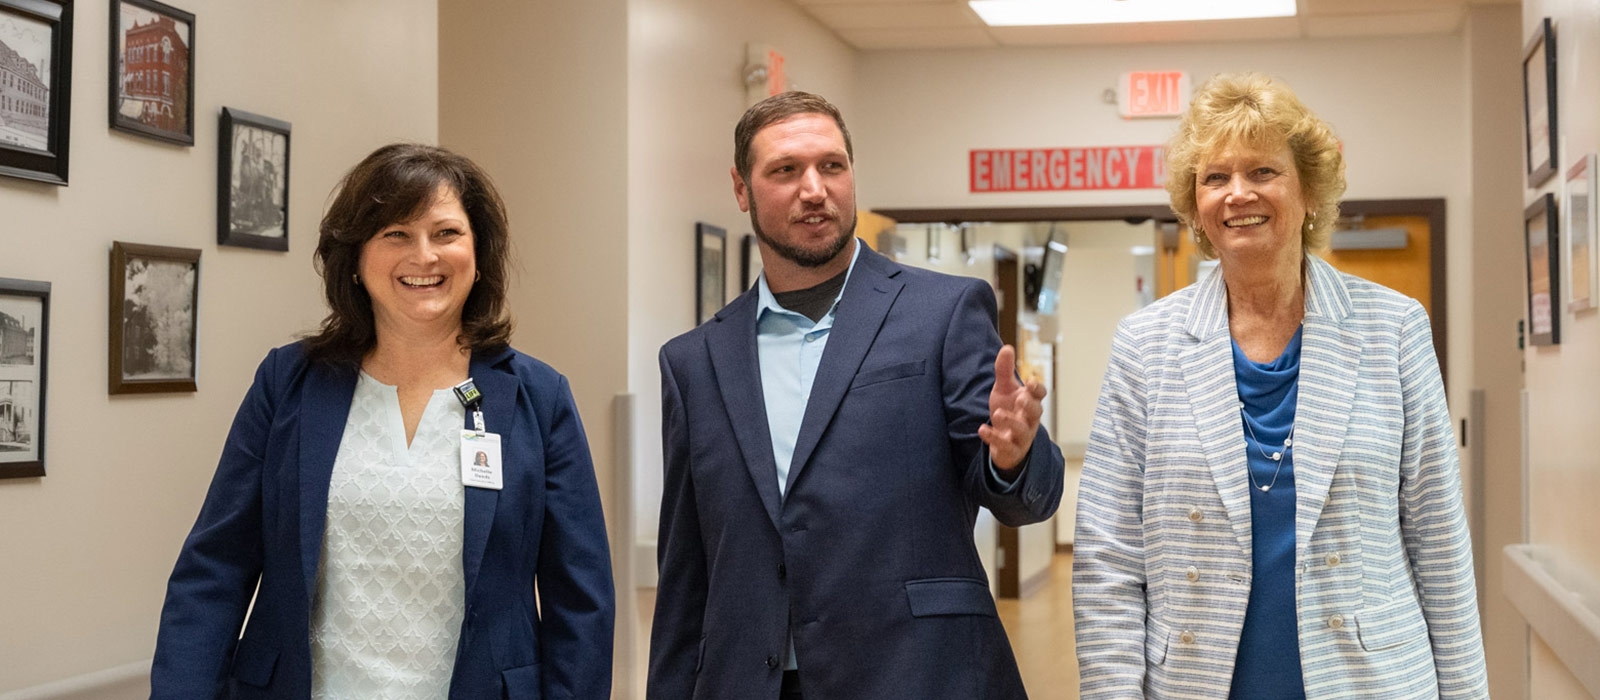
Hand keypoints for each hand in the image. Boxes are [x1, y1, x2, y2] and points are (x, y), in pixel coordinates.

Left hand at [979, 344, 1046, 471]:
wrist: (1004, 442)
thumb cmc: (1008, 411)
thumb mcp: (1003, 390)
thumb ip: (1004, 371)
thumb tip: (1007, 347)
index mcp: (1030, 402)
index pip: (1039, 395)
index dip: (1037, 388)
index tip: (1030, 382)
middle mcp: (1029, 420)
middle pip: (1036, 412)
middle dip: (1030, 405)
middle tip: (1020, 398)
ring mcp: (1021, 436)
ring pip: (1022, 431)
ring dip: (1011, 422)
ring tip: (997, 413)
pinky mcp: (1010, 450)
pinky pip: (1006, 446)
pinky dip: (994, 438)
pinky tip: (982, 429)